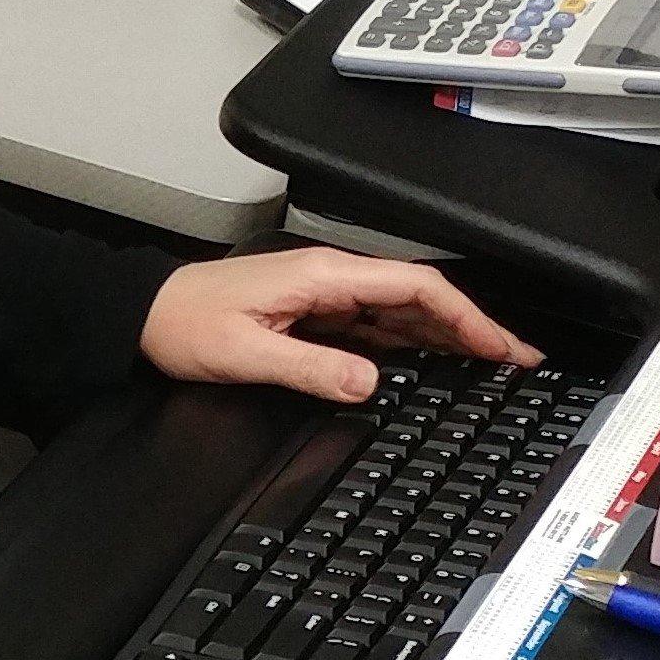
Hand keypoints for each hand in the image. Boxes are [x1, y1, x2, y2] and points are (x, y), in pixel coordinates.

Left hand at [140, 246, 540, 404]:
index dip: (465, 315)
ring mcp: (320, 296)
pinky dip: (410, 344)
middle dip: (470, 327)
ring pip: (400, 312)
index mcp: (319, 277)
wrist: (142, 315)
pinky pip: (373, 327)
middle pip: (417, 297)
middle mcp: (326, 280)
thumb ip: (309, 367)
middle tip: (517, 362)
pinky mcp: (310, 315)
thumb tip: (370, 382)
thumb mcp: (246, 352)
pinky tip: (431, 366)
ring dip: (446, 335)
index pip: (413, 285)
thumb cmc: (184, 324)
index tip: (501, 347)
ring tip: (491, 366)